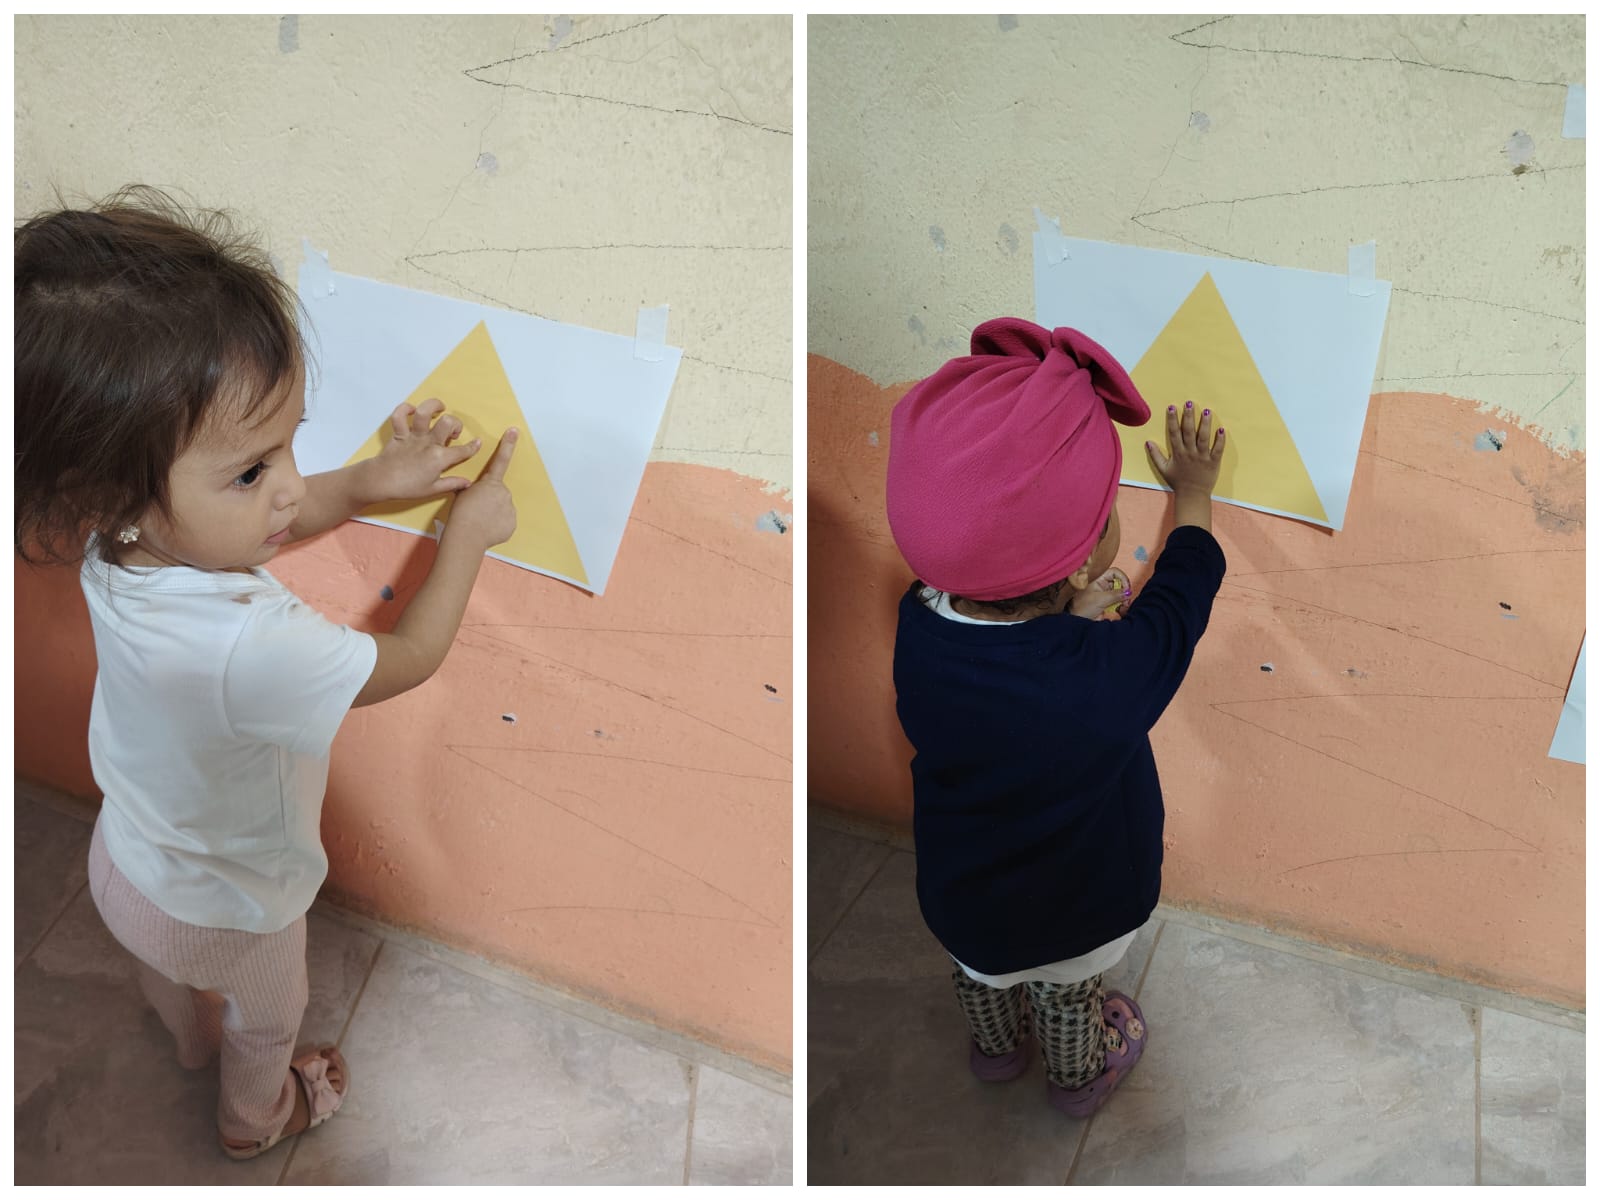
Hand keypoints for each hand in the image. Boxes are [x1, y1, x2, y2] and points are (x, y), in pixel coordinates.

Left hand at [365, 398, 481, 502]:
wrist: (381, 481)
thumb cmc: (407, 488)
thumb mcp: (433, 489)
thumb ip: (452, 484)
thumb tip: (467, 483)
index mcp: (439, 458)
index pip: (463, 451)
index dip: (473, 447)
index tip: (477, 443)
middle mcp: (429, 443)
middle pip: (448, 423)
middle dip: (455, 424)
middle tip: (451, 432)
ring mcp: (414, 436)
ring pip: (425, 412)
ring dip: (434, 406)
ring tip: (439, 408)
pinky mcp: (399, 433)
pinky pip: (399, 415)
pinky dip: (405, 409)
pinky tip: (413, 411)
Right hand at [445, 428, 518, 549]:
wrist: (467, 535)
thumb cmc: (461, 514)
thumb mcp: (462, 494)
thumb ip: (473, 488)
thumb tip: (473, 489)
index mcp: (490, 483)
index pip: (501, 460)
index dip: (508, 444)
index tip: (514, 431)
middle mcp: (503, 492)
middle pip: (499, 493)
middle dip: (491, 500)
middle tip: (478, 510)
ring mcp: (510, 508)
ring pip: (503, 508)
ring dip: (494, 513)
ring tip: (481, 521)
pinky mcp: (512, 522)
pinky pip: (505, 522)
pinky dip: (498, 525)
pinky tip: (488, 528)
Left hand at [1069, 567, 1130, 620]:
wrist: (1077, 622)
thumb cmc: (1081, 608)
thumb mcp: (1100, 599)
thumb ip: (1116, 595)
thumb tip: (1128, 592)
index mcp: (1098, 579)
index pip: (1114, 572)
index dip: (1122, 578)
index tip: (1127, 588)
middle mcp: (1102, 585)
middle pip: (1119, 583)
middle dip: (1125, 591)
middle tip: (1126, 600)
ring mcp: (1105, 594)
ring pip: (1120, 594)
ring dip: (1124, 600)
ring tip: (1123, 607)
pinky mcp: (1107, 604)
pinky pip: (1118, 602)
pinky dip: (1122, 606)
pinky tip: (1121, 611)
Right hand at [1146, 402, 1224, 495]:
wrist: (1192, 495)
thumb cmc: (1178, 481)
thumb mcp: (1163, 469)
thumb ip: (1155, 455)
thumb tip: (1148, 442)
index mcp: (1178, 453)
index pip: (1174, 433)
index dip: (1172, 420)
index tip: (1172, 407)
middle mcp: (1190, 453)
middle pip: (1189, 432)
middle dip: (1189, 417)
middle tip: (1189, 403)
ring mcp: (1202, 457)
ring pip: (1203, 438)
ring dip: (1205, 424)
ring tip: (1206, 411)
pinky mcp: (1213, 462)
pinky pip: (1217, 450)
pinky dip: (1220, 440)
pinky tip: (1222, 429)